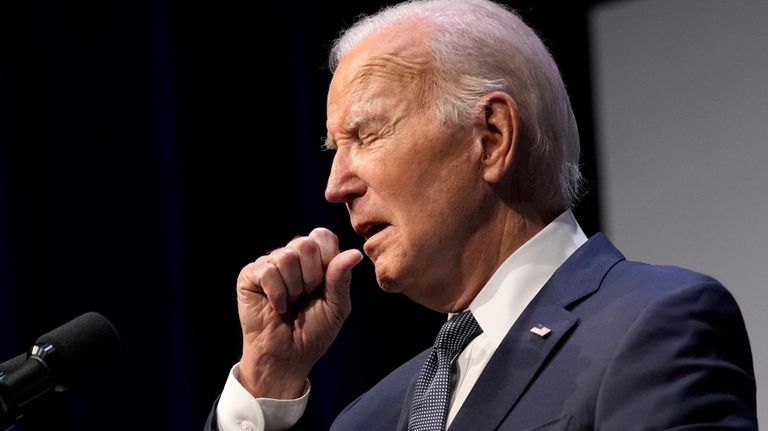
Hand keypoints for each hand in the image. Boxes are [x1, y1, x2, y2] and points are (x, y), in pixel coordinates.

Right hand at [234, 227, 363, 398]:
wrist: (288, 357)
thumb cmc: (313, 332)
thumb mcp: (337, 306)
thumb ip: (341, 277)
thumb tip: (356, 253)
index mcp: (315, 259)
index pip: (322, 236)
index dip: (327, 260)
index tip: (324, 286)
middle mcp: (291, 256)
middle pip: (304, 244)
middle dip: (311, 277)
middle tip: (305, 297)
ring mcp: (269, 264)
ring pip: (285, 256)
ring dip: (293, 288)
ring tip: (291, 303)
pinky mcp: (250, 275)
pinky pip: (267, 270)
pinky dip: (276, 293)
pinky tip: (277, 307)